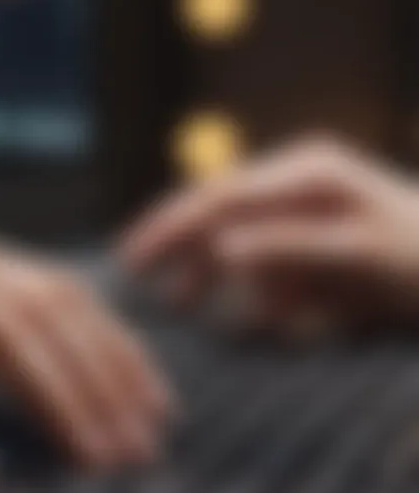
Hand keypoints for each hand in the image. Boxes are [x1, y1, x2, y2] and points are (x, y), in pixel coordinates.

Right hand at [121, 135, 418, 330]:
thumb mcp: (359, 254)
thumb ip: (287, 247)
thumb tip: (221, 247)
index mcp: (305, 174)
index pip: (219, 195)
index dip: (172, 224)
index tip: (134, 254)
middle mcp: (297, 183)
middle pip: (218, 211)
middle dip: (178, 244)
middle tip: (135, 271)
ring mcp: (303, 211)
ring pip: (236, 237)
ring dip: (210, 271)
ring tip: (180, 304)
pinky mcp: (312, 239)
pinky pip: (266, 262)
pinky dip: (254, 289)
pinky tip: (256, 318)